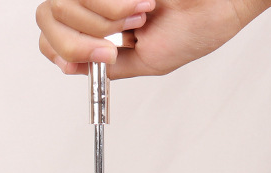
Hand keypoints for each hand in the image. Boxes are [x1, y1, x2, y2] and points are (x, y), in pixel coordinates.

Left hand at [36, 0, 270, 77]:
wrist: (217, 6)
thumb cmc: (192, 32)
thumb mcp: (144, 61)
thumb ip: (108, 67)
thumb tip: (69, 68)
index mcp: (104, 28)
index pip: (54, 35)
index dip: (56, 47)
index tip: (72, 59)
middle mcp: (100, 5)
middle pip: (53, 19)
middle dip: (84, 39)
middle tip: (117, 43)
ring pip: (70, 5)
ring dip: (106, 20)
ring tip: (141, 17)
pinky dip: (114, 6)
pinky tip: (145, 5)